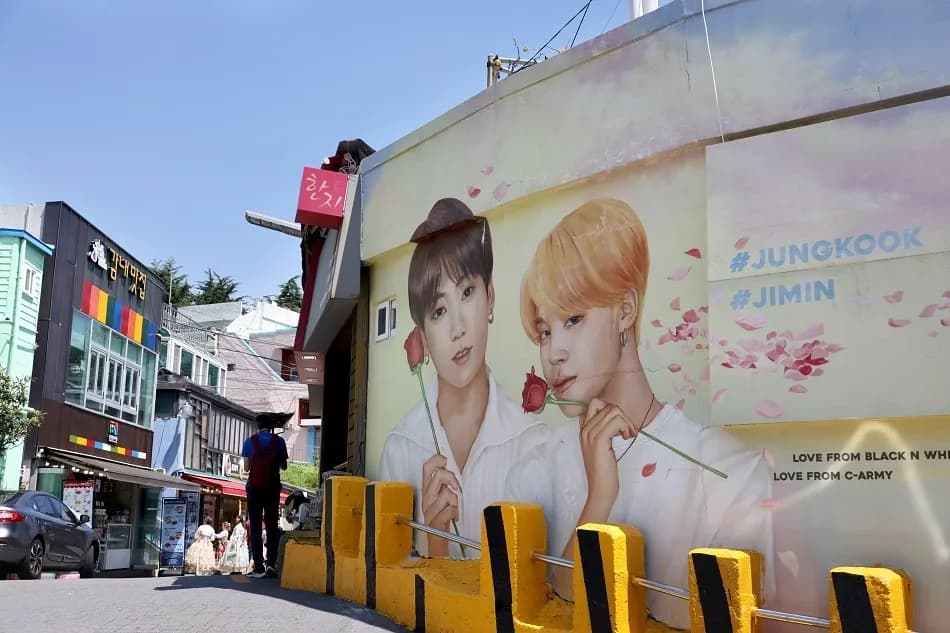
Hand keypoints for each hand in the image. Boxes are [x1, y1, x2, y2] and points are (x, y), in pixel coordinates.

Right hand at [421, 454, 460, 557]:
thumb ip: (444, 483)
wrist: (436, 541)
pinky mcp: (435, 522)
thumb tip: (450, 468)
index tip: (445, 461)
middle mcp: (426, 498)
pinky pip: (449, 510)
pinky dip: (455, 512)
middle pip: (437, 476)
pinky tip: (454, 516)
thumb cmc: (441, 518)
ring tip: (454, 507)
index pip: (426, 468)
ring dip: (455, 500)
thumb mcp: (441, 498)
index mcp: (427, 490)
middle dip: (450, 477)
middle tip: (456, 486)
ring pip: (446, 493)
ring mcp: (429, 510)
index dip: (436, 460)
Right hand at [578, 398, 634, 521]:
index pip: (596, 403)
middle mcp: (585, 429)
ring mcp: (590, 434)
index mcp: (584, 430)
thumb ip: (604, 432)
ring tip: (628, 435)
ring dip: (626, 421)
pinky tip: (627, 437)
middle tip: (628, 432)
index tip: (619, 425)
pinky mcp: (599, 440)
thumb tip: (615, 418)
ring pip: (613, 410)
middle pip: (607, 405)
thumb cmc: (603, 472)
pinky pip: (616, 421)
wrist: (600, 489)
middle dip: (623, 415)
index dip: (611, 409)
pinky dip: (626, 426)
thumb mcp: (601, 448)